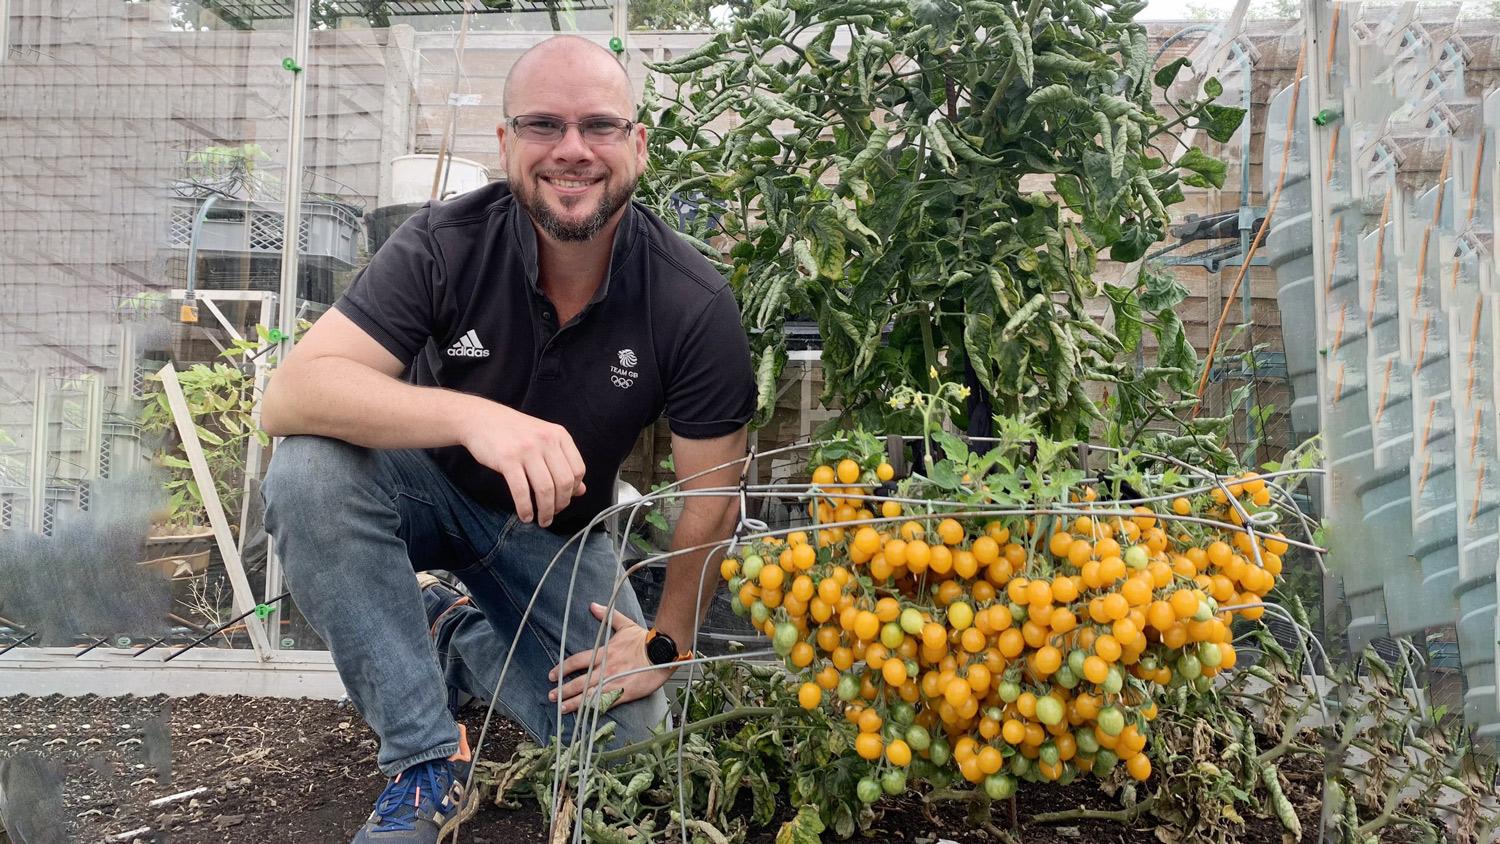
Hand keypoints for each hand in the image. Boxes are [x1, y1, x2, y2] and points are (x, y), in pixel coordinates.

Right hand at [460, 403, 585, 527]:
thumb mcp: (544, 441)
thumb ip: (563, 463)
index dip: (573, 490)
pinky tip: (525, 515)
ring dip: (545, 511)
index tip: (564, 500)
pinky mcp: (507, 459)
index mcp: (559, 435)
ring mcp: (527, 449)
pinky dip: (525, 508)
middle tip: (552, 514)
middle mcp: (546, 440)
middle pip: (563, 482)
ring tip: (542, 520)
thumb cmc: (515, 433)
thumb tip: (581, 491)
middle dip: (561, 504)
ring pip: (545, 489)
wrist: (481, 419)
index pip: (577, 470)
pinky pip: (521, 490)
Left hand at [547, 604, 674, 715]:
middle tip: (551, 696)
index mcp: (605, 652)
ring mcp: (615, 682)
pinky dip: (594, 709)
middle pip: (580, 681)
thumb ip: (607, 616)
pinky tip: (584, 714)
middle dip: (564, 689)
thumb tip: (593, 605)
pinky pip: (606, 703)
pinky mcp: (625, 693)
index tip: (552, 675)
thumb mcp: (625, 624)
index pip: (578, 661)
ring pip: (590, 694)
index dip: (563, 668)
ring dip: (574, 702)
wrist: (663, 652)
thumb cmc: (645, 639)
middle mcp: (607, 669)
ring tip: (561, 708)